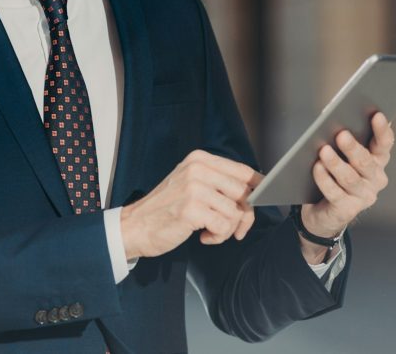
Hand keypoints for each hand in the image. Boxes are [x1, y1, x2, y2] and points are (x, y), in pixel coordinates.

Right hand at [120, 150, 263, 260]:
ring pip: (236, 212)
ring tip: (209, 231)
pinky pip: (224, 226)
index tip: (260, 200)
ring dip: (227, 230)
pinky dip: (217, 237)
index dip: (257, 188)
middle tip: (232, 229)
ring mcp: (194, 187)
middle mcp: (198, 168)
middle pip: (244, 192)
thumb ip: (219, 183)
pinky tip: (202, 236)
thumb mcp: (191, 184)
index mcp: (200, 159)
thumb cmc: (166, 209)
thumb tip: (256, 190)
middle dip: (244, 216)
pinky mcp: (192, 208)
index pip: (243, 171)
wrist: (135, 226)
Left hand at [299, 111, 392, 249]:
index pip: (384, 144)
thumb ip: (344, 140)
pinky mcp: (348, 209)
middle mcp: (375, 179)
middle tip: (341, 134)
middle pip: (366, 162)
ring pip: (350, 178)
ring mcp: (363, 196)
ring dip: (336, 164)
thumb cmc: (334, 175)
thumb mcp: (342, 156)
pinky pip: (335, 193)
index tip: (377, 115)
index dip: (382, 130)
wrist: (324, 211)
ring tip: (324, 151)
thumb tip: (333, 119)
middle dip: (353, 148)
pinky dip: (324, 179)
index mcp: (377, 161)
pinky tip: (317, 168)